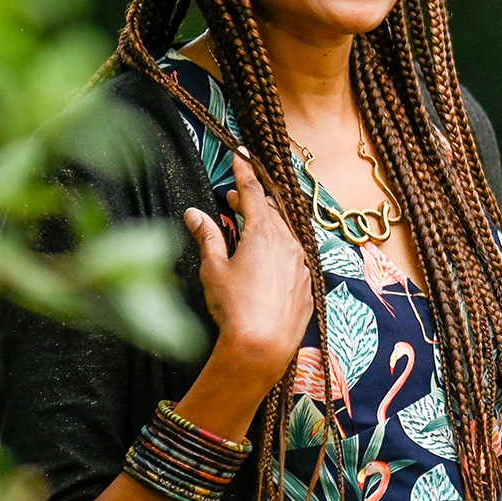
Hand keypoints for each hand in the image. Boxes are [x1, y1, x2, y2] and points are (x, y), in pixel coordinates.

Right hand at [182, 150, 313, 396]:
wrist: (262, 346)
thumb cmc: (234, 307)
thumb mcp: (213, 268)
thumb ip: (207, 236)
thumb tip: (194, 213)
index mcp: (264, 232)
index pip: (253, 191)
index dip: (245, 171)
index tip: (241, 153)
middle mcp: (288, 243)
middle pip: (271, 210)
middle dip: (253, 200)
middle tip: (234, 198)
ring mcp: (301, 264)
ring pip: (286, 232)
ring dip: (268, 224)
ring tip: (249, 226)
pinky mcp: (307, 284)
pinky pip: (295, 255)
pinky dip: (280, 248)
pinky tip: (267, 258)